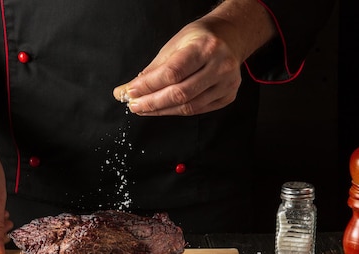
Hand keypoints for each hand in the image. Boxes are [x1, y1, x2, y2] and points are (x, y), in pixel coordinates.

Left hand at [113, 0, 275, 115]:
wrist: (229, 37)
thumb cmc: (199, 40)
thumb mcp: (174, 45)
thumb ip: (153, 69)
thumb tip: (128, 90)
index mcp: (204, 47)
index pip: (172, 73)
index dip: (149, 85)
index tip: (130, 92)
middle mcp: (220, 65)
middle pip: (180, 93)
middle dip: (152, 103)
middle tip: (134, 105)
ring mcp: (227, 83)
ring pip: (189, 106)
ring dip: (162, 110)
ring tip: (144, 109)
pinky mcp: (228, 96)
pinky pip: (198, 110)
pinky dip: (177, 111)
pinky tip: (163, 109)